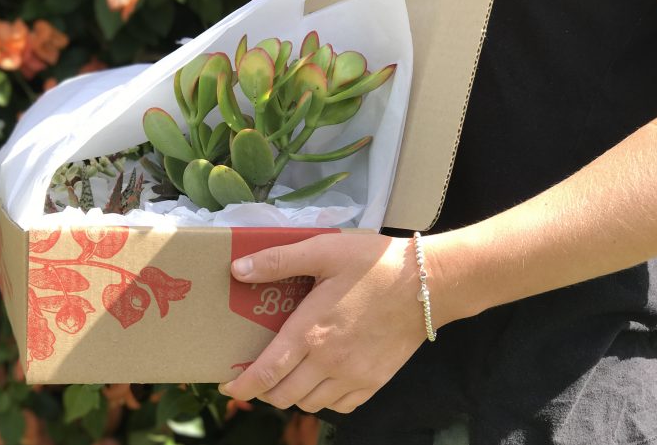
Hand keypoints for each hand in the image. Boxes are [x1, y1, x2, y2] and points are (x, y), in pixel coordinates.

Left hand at [218, 233, 430, 413]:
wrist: (428, 284)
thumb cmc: (374, 264)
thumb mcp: (323, 250)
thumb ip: (278, 261)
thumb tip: (238, 269)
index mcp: (311, 331)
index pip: (266, 372)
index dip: (242, 385)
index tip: (228, 387)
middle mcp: (329, 361)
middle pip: (283, 395)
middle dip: (263, 391)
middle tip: (256, 376)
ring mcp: (354, 376)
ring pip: (309, 404)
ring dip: (291, 396)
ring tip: (286, 376)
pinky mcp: (374, 382)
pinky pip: (339, 406)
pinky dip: (322, 401)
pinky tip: (320, 381)